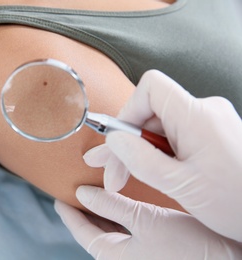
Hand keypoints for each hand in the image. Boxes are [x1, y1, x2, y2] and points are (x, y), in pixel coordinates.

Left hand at [55, 186, 241, 259]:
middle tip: (75, 194)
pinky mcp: (152, 247)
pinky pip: (126, 230)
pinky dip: (118, 216)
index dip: (69, 215)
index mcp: (115, 258)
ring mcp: (138, 254)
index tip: (60, 199)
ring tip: (93, 196)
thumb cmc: (188, 246)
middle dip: (84, 213)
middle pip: (95, 232)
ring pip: (110, 231)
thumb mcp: (144, 221)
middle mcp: (124, 258)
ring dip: (101, 213)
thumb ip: (112, 206)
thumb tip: (82, 194)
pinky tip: (119, 204)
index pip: (83, 234)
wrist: (227, 259)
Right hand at [83, 70, 241, 241]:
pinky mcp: (211, 135)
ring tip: (123, 177)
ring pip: (160, 128)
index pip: (151, 88)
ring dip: (140, 152)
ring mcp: (209, 123)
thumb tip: (114, 141)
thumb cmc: (238, 203)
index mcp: (198, 117)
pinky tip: (150, 172)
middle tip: (110, 172)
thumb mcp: (180, 185)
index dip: (128, 110)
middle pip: (150, 113)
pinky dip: (158, 154)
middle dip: (126, 143)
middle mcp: (205, 112)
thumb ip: (140, 160)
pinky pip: (175, 136)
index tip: (118, 140)